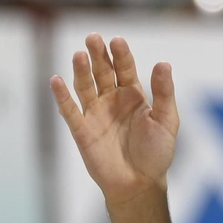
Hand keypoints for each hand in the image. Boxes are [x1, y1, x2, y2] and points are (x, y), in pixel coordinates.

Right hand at [50, 34, 179, 209]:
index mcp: (133, 94)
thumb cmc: (156, 153)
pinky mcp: (82, 130)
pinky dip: (62, 96)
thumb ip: (163, 93)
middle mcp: (112, 99)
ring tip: (79, 54)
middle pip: (102, 71)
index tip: (116, 41)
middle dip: (97, 55)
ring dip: (80, 71)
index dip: (120, 54)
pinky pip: (70, 111)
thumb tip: (163, 63)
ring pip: (85, 86)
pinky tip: (56, 80)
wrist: (140, 184)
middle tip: (93, 38)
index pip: (125, 68)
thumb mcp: (166, 120)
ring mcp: (95, 113)